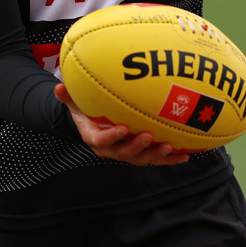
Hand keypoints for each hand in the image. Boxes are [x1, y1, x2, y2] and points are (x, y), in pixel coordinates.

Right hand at [54, 83, 188, 164]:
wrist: (96, 124)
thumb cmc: (86, 111)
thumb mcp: (75, 103)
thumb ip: (68, 96)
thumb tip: (58, 87)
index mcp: (95, 138)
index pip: (101, 141)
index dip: (112, 136)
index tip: (123, 128)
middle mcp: (113, 149)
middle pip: (125, 153)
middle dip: (138, 147)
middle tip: (149, 136)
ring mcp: (129, 153)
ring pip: (143, 159)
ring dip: (157, 155)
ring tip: (170, 148)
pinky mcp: (143, 153)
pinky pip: (157, 159)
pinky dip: (171, 158)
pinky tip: (186, 155)